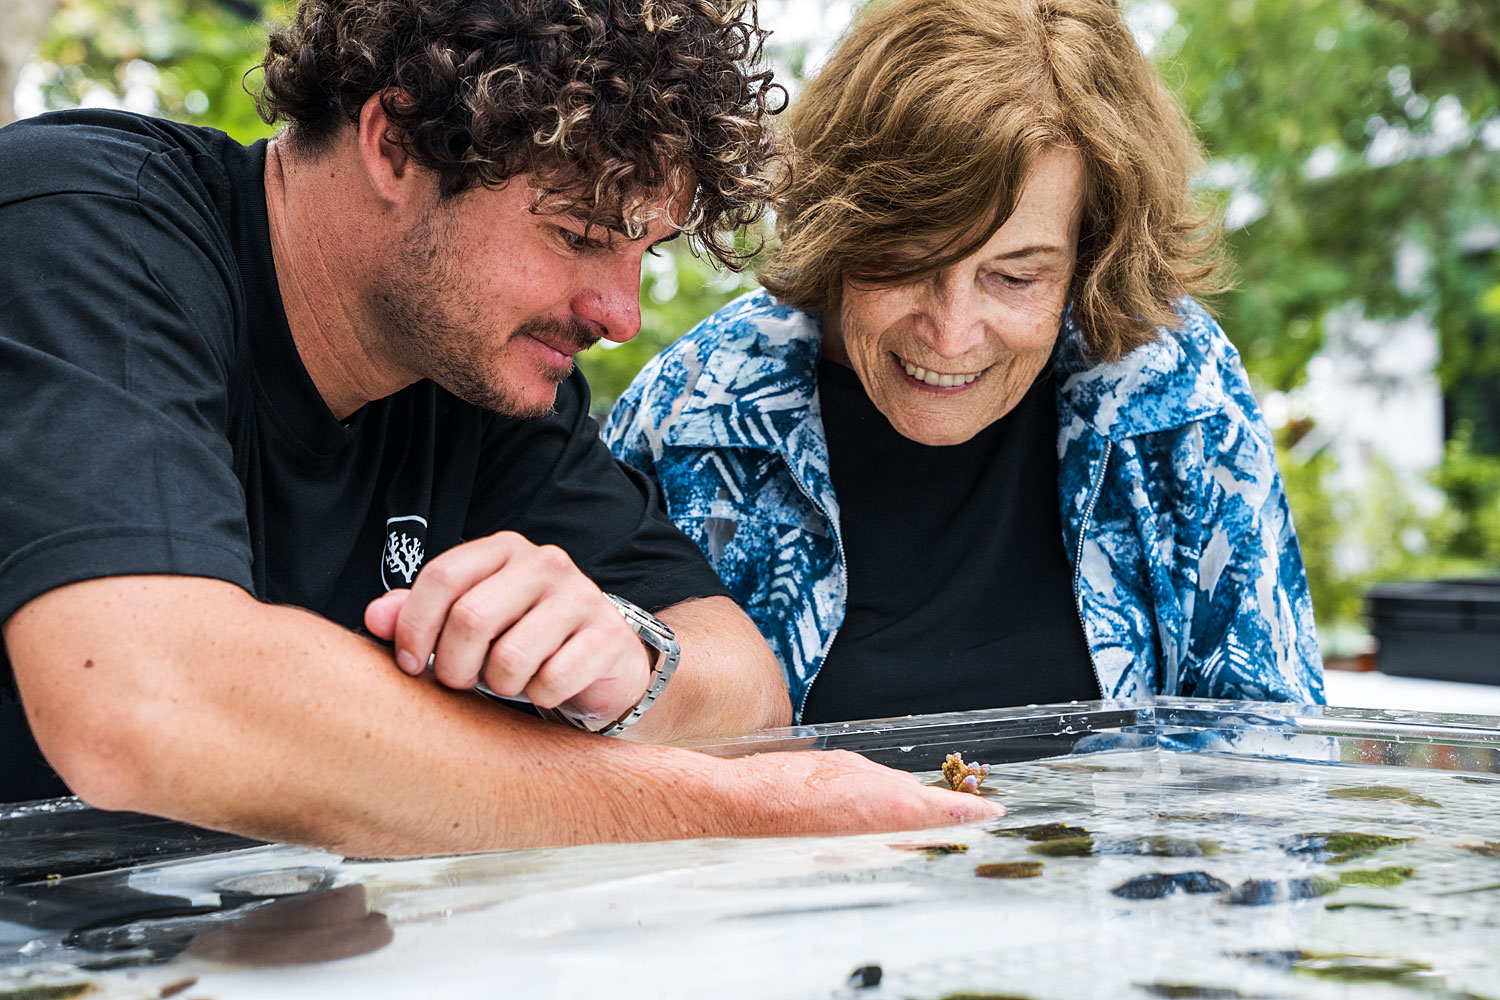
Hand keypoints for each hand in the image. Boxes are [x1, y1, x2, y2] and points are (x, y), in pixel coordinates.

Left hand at [363, 532, 649, 723]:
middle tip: (460, 683)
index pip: (442, 576)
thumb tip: (373, 617)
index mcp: (504, 549)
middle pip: (472, 618)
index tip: (410, 665)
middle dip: (454, 666)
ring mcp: (583, 597)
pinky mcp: (608, 637)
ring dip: (500, 686)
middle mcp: (546, 563)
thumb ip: (420, 616)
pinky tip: (545, 686)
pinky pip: (552, 681)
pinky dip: (540, 696)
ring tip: (508, 682)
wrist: (602, 661)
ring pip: (511, 657)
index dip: (414, 626)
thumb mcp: (469, 623)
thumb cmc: (522, 638)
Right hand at [724, 749, 1004, 835]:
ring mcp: (864, 854)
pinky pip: (876, 850)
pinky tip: (875, 826)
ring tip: (918, 814)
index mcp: (891, 807)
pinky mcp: (844, 863)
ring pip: (903, 843)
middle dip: (945, 820)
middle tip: (961, 807)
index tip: (995, 811)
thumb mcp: (849, 767)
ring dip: (914, 830)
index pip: (947, 812)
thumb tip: (911, 789)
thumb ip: (886, 781)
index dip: (974, 812)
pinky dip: (885, 839)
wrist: (743, 810)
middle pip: (928, 833)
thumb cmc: (788, 782)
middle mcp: (882, 837)